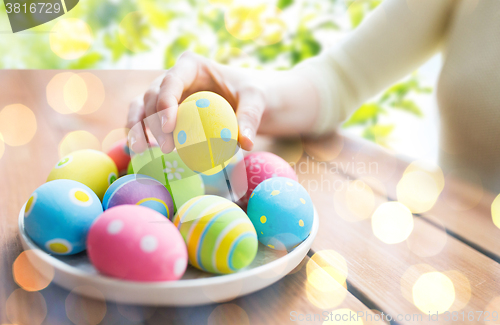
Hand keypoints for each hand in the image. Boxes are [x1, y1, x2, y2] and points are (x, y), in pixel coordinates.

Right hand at [126, 51, 319, 153]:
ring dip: (136, 129)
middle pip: (152, 96)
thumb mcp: (256, 99)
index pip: (171, 80)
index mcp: (191, 66)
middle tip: (168, 148)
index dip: (165, 102)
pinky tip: (139, 153)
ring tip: (140, 152)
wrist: (247, 102)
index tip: (170, 127)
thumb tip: (246, 142)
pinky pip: (144, 122)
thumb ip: (250, 117)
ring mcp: (164, 95)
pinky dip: (139, 135)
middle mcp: (172, 77)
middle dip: (152, 122)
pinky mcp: (162, 112)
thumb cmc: (252, 94)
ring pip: (140, 108)